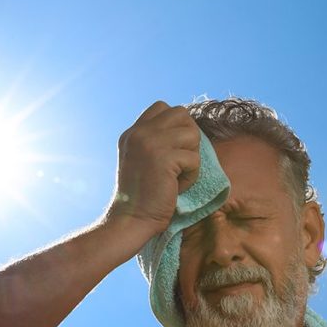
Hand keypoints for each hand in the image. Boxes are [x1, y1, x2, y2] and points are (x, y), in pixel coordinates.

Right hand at [104, 101, 201, 238]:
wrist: (132, 219)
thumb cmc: (142, 195)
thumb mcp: (141, 159)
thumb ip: (155, 140)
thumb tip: (188, 128)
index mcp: (133, 132)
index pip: (162, 107)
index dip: (176, 125)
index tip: (173, 149)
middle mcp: (139, 133)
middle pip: (181, 114)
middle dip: (189, 136)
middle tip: (181, 161)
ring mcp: (150, 143)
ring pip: (192, 134)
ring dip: (192, 158)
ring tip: (177, 176)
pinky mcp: (164, 158)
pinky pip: (194, 159)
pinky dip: (191, 176)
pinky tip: (175, 187)